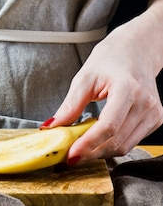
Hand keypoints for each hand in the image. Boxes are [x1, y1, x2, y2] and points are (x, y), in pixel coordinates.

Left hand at [42, 16, 162, 163]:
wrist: (137, 49)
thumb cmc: (112, 58)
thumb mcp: (85, 76)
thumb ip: (70, 104)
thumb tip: (53, 126)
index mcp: (128, 89)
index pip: (108, 126)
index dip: (88, 144)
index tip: (70, 154)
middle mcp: (145, 103)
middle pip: (116, 141)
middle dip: (90, 152)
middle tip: (69, 155)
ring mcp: (153, 113)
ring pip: (125, 146)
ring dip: (100, 152)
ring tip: (80, 147)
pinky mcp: (155, 120)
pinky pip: (131, 141)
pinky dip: (112, 144)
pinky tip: (97, 139)